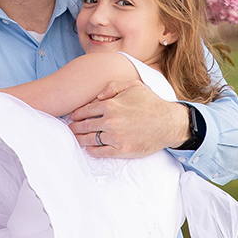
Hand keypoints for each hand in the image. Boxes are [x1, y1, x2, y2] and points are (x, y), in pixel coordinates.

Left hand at [68, 81, 191, 158]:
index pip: (86, 110)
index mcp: (111, 105)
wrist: (168, 123)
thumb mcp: (132, 85)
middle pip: (85, 125)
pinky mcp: (121, 149)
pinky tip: (88, 148)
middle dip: (74, 127)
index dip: (77, 114)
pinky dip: (92, 150)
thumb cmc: (150, 103)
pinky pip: (101, 151)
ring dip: (80, 139)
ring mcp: (115, 137)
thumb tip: (97, 96)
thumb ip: (112, 87)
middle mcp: (110, 121)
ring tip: (75, 138)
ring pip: (90, 139)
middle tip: (69, 129)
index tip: (72, 116)